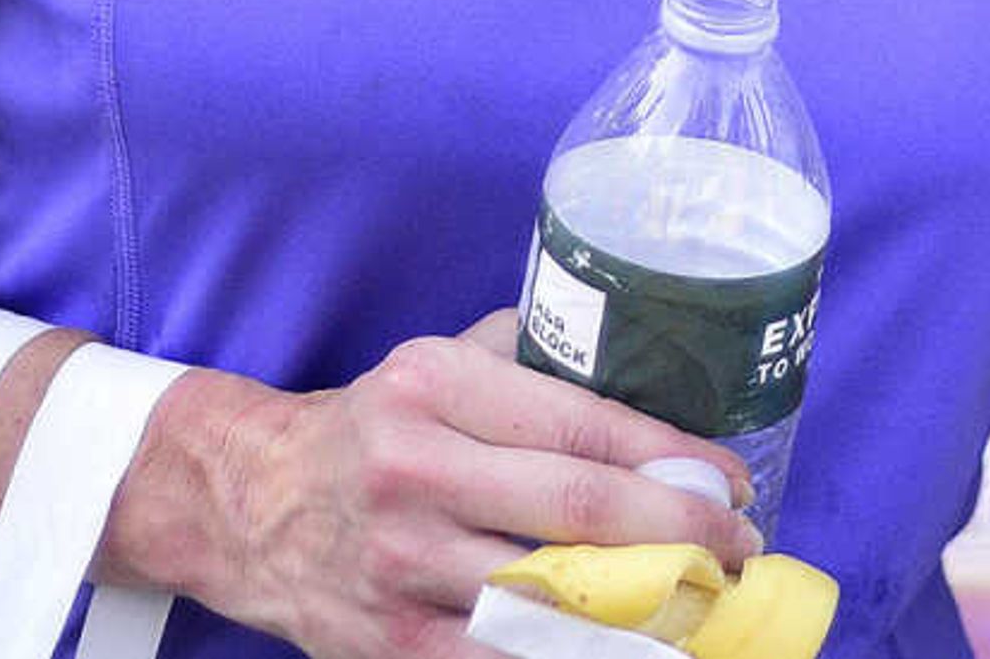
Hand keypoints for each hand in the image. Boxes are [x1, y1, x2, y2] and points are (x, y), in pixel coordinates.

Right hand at [194, 311, 760, 658]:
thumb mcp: (440, 363)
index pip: (582, 426)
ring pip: (548, 599)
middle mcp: (414, 471)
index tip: (732, 479)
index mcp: (435, 387)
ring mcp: (400, 563)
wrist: (251, 503)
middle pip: (577, 511)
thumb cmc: (373, 425)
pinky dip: (574, 657)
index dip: (672, 459)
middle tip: (739, 547)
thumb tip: (653, 375)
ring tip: (701, 606)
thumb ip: (535, 360)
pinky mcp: (390, 641)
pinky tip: (625, 647)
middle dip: (680, 534)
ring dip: (641, 610)